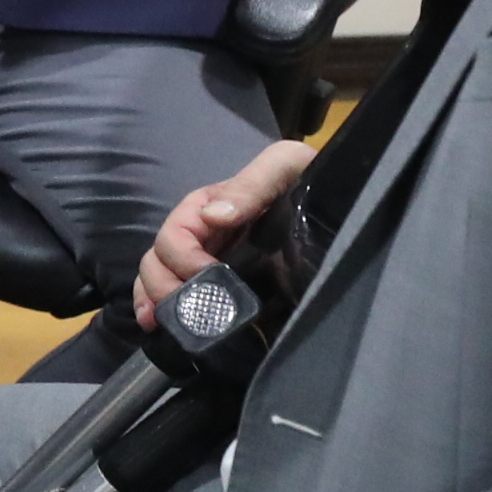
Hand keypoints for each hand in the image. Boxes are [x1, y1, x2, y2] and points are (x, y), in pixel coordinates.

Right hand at [134, 137, 314, 324]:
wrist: (335, 205)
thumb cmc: (305, 181)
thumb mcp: (283, 166)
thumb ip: (250, 185)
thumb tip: (214, 217)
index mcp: (207, 208)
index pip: (175, 235)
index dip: (183, 257)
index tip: (207, 275)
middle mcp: (199, 236)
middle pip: (158, 260)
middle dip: (163, 285)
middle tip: (187, 310)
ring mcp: (206, 263)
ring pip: (159, 278)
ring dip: (156, 301)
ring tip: (162, 323)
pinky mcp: (221, 287)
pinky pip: (177, 296)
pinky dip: (159, 309)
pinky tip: (157, 325)